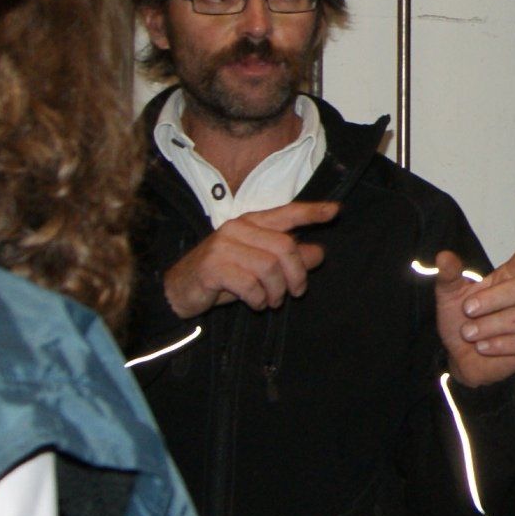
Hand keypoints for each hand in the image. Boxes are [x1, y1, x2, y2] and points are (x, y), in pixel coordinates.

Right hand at [161, 200, 337, 317]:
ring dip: (277, 291)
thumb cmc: (223, 275)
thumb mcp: (258, 265)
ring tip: (272, 301)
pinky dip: (259, 299)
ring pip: (269, 268)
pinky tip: (256, 303)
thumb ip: (287, 258)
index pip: (287, 212)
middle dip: (297, 273)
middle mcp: (237, 228)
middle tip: (296, 292)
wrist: (179, 290)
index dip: (312, 212)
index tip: (335, 211)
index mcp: (250, 222)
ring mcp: (223, 246)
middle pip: (285, 247)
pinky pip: (250, 285)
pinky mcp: (213, 268)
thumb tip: (318, 254)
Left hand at [436, 233, 514, 386]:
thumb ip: (449, 276)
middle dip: (490, 301)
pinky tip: (483, 347)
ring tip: (470, 334)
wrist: (458, 358)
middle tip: (468, 311)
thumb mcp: (449, 297)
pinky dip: (496, 345)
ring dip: (487, 327)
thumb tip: (443, 256)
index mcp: (504, 281)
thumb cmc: (459, 322)